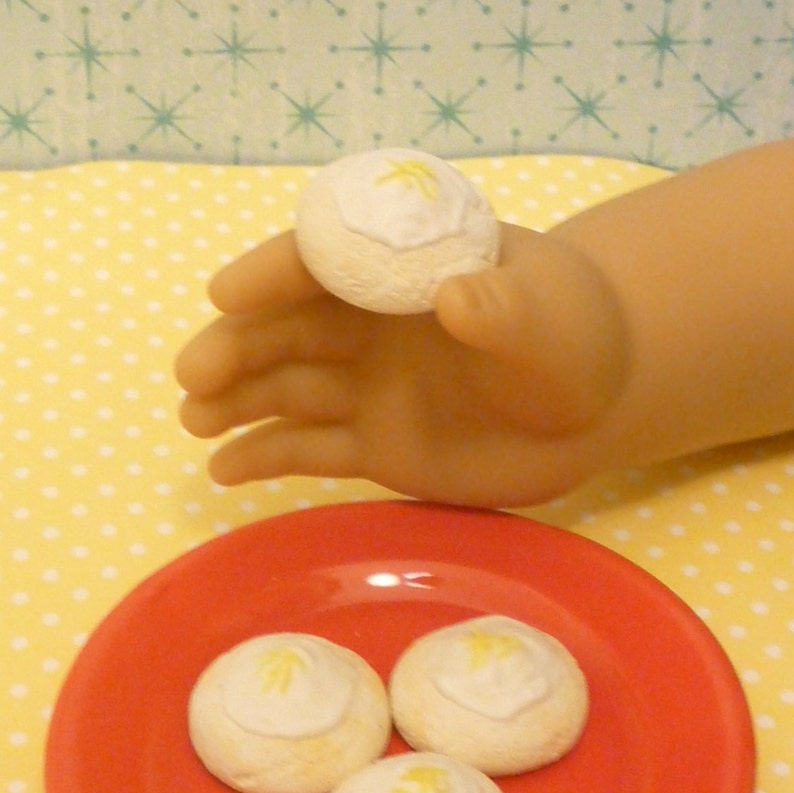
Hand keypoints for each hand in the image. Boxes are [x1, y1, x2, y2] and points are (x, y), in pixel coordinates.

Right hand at [176, 224, 627, 506]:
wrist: (592, 408)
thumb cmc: (573, 339)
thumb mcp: (550, 320)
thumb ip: (504, 309)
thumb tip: (454, 298)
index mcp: (402, 271)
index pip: (327, 260)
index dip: (274, 273)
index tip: (228, 294)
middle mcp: (370, 327)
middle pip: (289, 331)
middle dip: (238, 348)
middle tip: (193, 375)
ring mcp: (368, 389)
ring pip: (288, 391)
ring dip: (236, 401)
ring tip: (192, 417)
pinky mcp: (375, 447)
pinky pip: (311, 451)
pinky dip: (265, 457)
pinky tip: (221, 469)